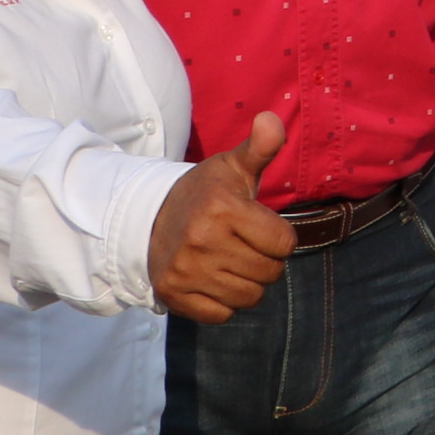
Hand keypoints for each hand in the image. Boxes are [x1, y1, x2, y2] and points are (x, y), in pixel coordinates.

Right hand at [150, 112, 296, 322]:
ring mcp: (185, 272)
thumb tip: (272, 119)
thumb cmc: (206, 192)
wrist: (151, 217)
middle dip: (267, 261)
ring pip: (249, 298)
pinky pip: (222, 315)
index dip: (280, 237)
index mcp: (222, 208)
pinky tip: (215, 279)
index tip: (261, 227)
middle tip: (246, 246)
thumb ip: (260, 147)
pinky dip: (225, 302)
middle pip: (269, 273)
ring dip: (248, 283)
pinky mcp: (173, 296)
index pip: (284, 243)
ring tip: (232, 261)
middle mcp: (201, 242)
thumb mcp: (233, 166)